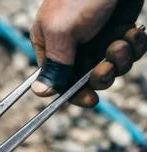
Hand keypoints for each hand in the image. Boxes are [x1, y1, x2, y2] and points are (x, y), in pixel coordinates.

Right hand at [30, 0, 146, 106]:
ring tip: (122, 38)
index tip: (91, 100)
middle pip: (87, 78)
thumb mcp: (63, 32)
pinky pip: (128, 51)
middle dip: (103, 72)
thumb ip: (54, 65)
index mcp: (50, 44)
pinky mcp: (119, 29)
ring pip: (111, 66)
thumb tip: (39, 92)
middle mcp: (72, 44)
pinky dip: (134, 45)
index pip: (58, 81)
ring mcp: (97, 37)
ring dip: (121, 57)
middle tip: (108, 62)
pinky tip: (133, 31)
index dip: (75, 93)